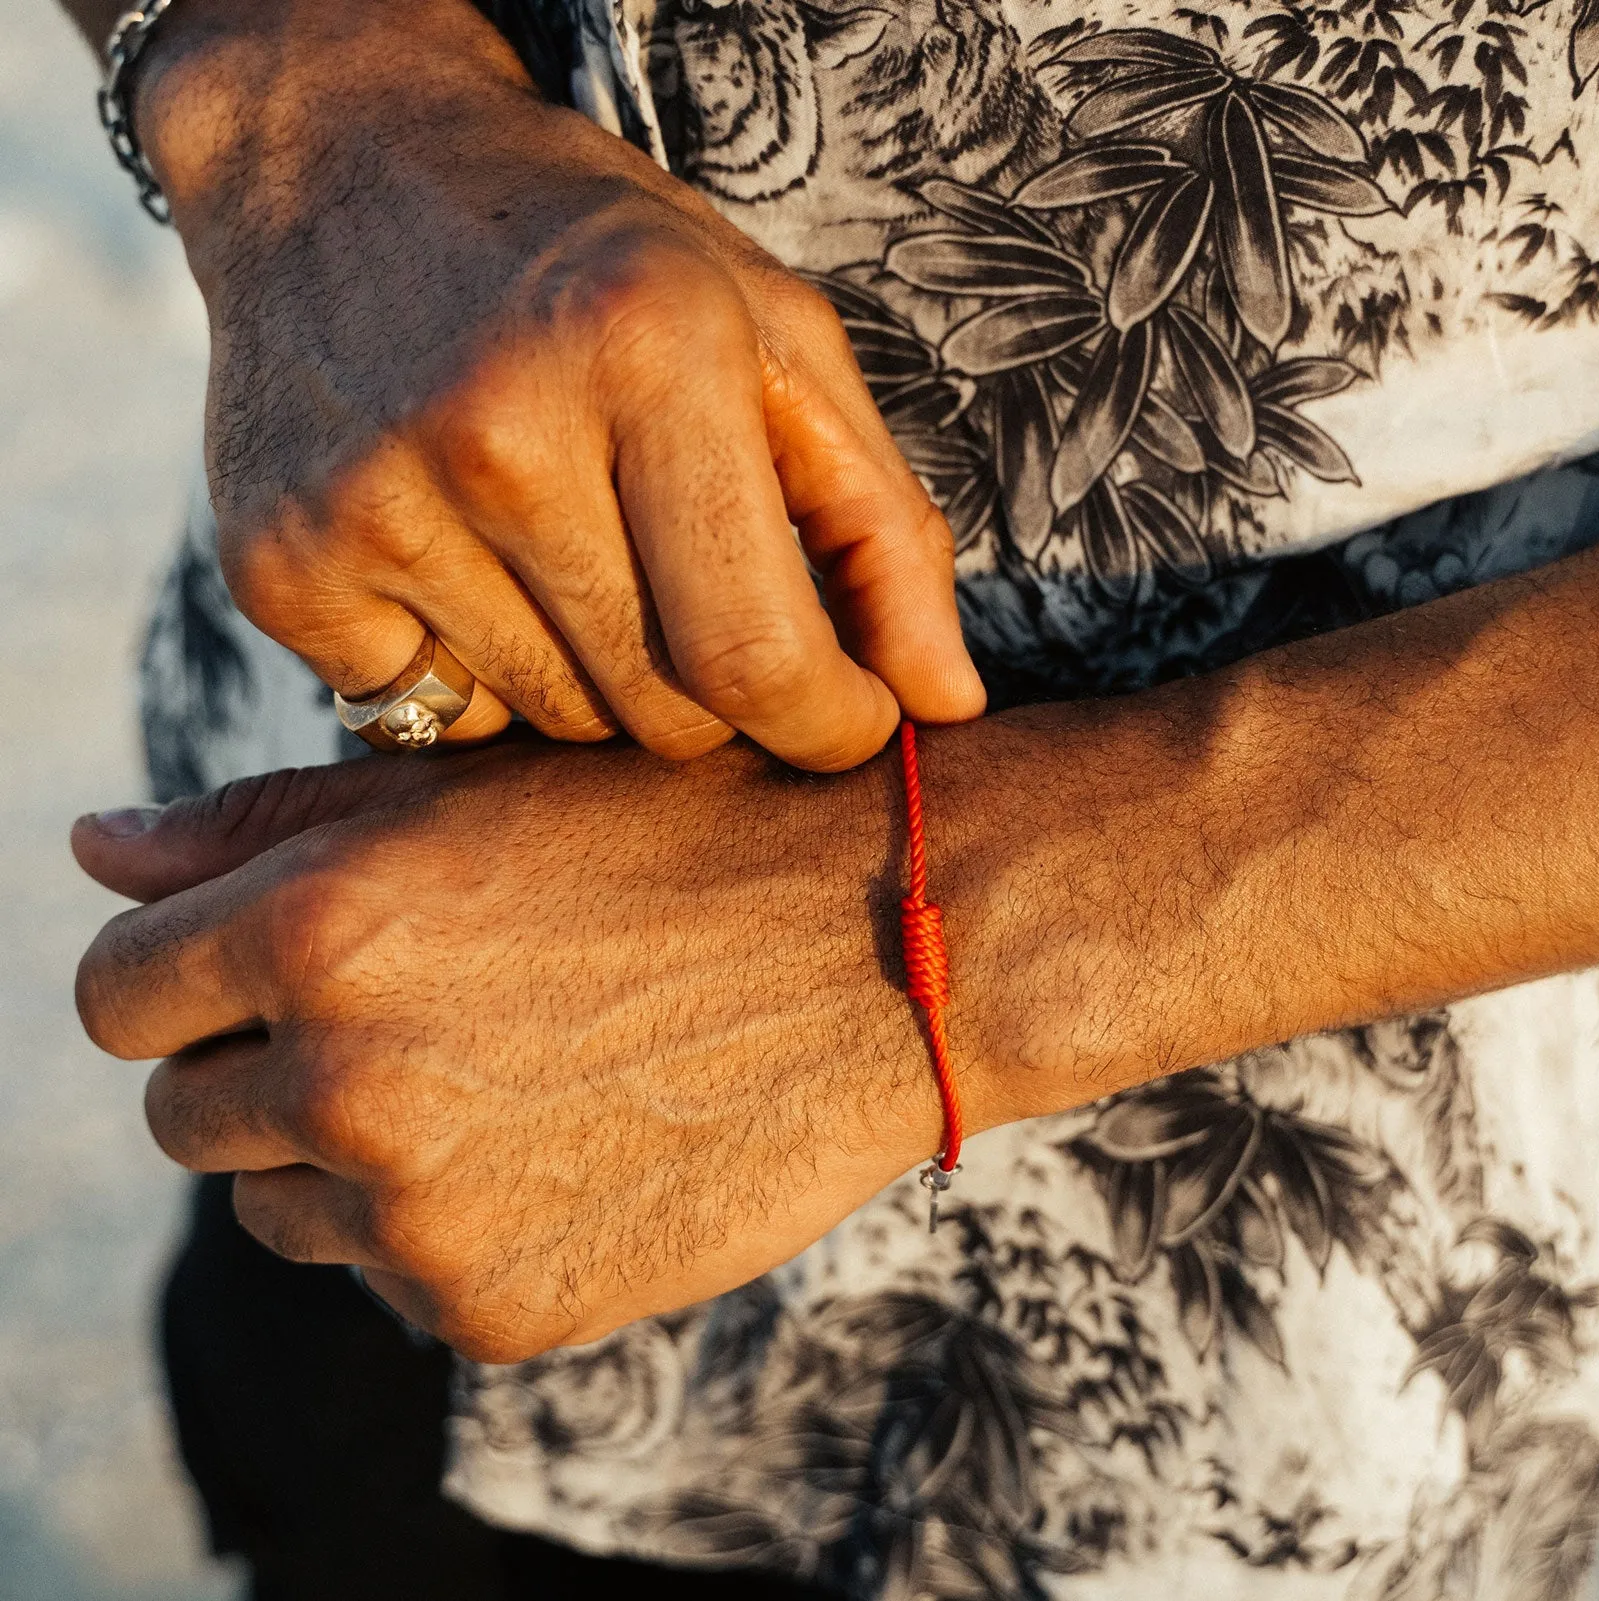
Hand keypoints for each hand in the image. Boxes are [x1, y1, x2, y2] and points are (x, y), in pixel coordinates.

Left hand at [72, 740, 1018, 1359]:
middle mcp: (346, 1080)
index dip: (185, 978)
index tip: (265, 969)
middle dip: (264, 1069)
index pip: (117, 995)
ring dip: (345, 1157)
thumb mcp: (478, 790)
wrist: (893, 947)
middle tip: (415, 1016)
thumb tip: (94, 846)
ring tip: (502, 1076)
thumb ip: (257, 825)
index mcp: (320, 925)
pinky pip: (393, 1282)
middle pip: (185, 1116)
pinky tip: (561, 1145)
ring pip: (280, 1211)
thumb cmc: (685, 836)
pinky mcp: (497, 1307)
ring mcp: (421, 1214)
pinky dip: (443, 1229)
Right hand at [135, 0, 983, 769]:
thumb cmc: (593, 259)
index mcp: (651, 354)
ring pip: (557, 728)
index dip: (828, 726)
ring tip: (575, 554)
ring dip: (598, 680)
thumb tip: (945, 703)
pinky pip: (437, 720)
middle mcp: (499, 431)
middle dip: (714, 697)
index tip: (845, 718)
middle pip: (659, 715)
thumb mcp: (771, 336)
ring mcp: (374, 504)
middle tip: (692, 597)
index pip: (757, 654)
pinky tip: (472, 568)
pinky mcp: (280, 567)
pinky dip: (481, 679)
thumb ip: (879, 526)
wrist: (339, 167)